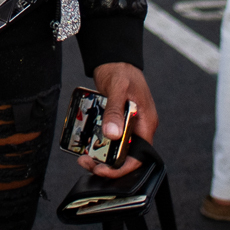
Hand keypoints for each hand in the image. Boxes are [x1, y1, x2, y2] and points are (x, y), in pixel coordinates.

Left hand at [80, 61, 157, 178]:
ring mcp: (128, 126)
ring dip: (100, 156)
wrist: (114, 60)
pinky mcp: (116, 122)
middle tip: (87, 163)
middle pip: (126, 156)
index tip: (104, 169)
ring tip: (83, 156)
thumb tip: (112, 134)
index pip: (139, 156)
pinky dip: (97, 144)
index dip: (122, 168)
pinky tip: (85, 144)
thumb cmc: (121, 71)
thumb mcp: (118, 89)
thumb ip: (115, 111)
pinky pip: (108, 139)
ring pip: (116, 150)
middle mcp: (139, 128)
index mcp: (146, 123)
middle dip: (107, 164)